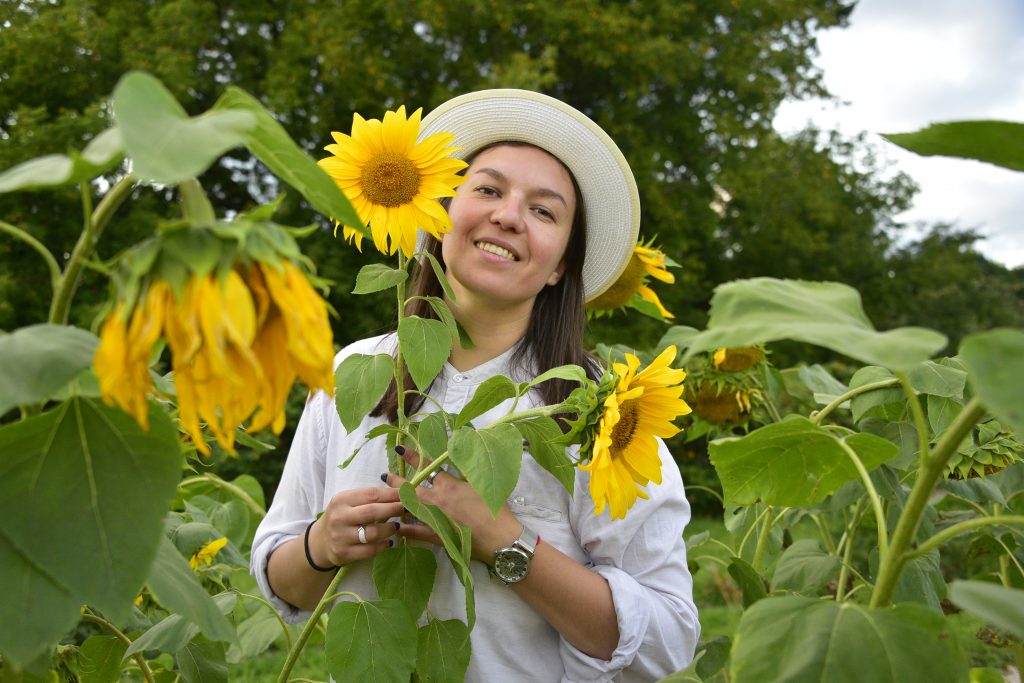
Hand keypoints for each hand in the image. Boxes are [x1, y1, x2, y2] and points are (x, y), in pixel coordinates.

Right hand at [309, 486, 404, 566]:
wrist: (321, 541)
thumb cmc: (341, 517)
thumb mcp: (349, 502)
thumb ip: (369, 498)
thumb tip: (399, 492)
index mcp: (341, 500)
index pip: (371, 494)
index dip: (391, 494)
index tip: (407, 494)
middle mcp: (339, 517)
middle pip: (372, 512)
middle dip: (393, 509)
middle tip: (407, 508)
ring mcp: (340, 537)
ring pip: (372, 533)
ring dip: (389, 529)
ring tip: (397, 526)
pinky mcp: (343, 553)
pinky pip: (369, 550)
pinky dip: (382, 546)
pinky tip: (388, 542)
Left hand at [383, 445, 523, 563]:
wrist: (499, 538)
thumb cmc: (495, 509)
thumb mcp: (482, 483)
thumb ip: (467, 470)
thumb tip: (458, 455)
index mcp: (449, 486)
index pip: (427, 467)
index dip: (413, 457)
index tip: (400, 449)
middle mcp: (438, 501)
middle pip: (412, 488)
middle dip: (397, 480)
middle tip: (385, 475)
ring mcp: (436, 519)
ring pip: (410, 508)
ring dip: (397, 502)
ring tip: (386, 498)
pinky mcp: (439, 536)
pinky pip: (418, 532)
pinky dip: (407, 529)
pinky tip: (396, 527)